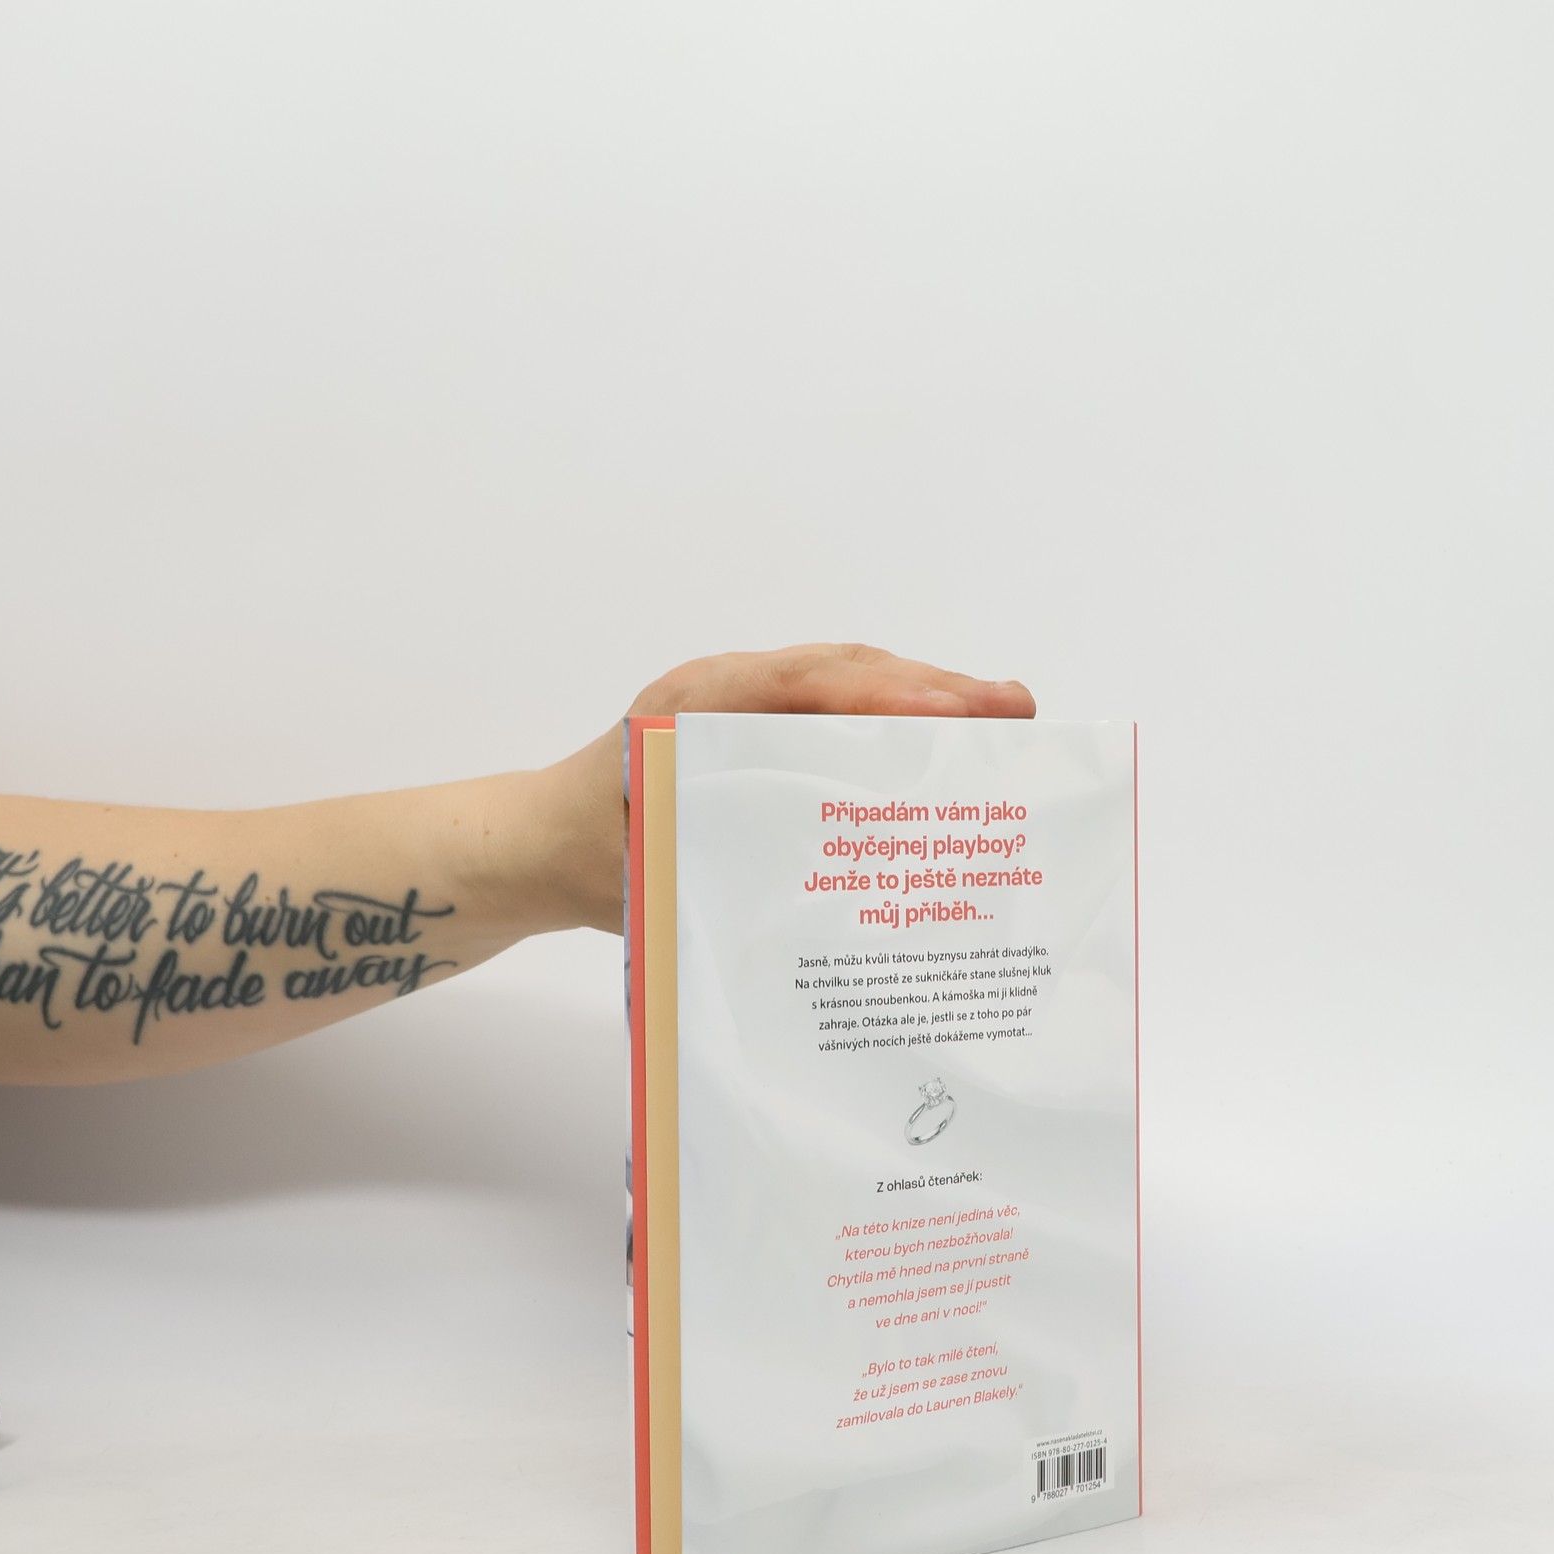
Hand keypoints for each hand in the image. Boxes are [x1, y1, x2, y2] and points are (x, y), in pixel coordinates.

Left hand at [539, 645, 1035, 932]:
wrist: (536, 846)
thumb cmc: (585, 855)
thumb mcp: (645, 867)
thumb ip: (720, 859)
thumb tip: (824, 882)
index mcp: (696, 706)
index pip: (804, 686)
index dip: (884, 698)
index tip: (953, 716)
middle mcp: (728, 691)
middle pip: (847, 672)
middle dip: (935, 690)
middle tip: (1016, 710)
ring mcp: (748, 704)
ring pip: (851, 684)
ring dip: (927, 700)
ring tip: (1005, 719)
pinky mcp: (761, 731)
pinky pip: (838, 713)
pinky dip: (896, 723)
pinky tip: (947, 751)